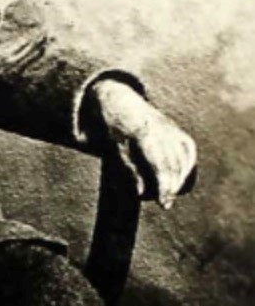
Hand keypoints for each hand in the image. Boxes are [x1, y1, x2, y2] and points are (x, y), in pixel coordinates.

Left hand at [90, 79, 196, 208]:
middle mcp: (162, 130)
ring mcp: (171, 128)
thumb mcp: (118, 149)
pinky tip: (182, 177)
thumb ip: (130, 169)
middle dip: (171, 186)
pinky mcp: (175, 128)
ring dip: (180, 178)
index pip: (161, 166)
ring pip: (184, 158)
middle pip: (174, 164)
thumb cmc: (117, 129)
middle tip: (166, 203)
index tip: (163, 203)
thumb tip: (140, 192)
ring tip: (171, 193)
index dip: (164, 186)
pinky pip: (188, 148)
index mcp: (145, 135)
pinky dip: (188, 164)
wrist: (121, 102)